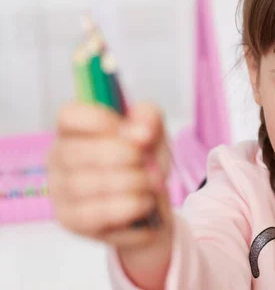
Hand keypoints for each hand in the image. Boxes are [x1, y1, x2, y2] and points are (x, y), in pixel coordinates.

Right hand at [47, 101, 172, 250]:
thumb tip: (141, 132)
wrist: (151, 205)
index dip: (99, 120)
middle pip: (75, 151)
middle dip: (122, 156)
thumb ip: (149, 119)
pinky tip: (145, 202)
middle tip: (147, 162)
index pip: (68, 116)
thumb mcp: (153, 132)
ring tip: (151, 184)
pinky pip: (95, 214)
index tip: (130, 132)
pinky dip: (128, 206)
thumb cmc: (143, 162)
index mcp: (75, 129)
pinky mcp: (71, 221)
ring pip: (84, 184)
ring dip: (130, 182)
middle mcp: (59, 158)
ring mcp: (60, 191)